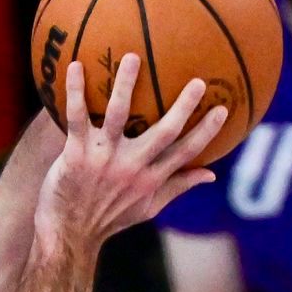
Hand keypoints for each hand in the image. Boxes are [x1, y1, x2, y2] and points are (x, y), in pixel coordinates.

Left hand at [34, 53, 227, 247]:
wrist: (68, 234)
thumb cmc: (109, 218)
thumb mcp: (148, 208)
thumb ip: (178, 187)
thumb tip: (211, 174)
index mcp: (150, 179)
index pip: (186, 153)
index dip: (206, 132)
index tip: (223, 109)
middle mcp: (131, 167)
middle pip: (164, 132)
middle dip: (183, 106)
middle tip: (198, 81)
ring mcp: (103, 158)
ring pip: (119, 115)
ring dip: (125, 84)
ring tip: (132, 57)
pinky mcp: (76, 154)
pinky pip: (76, 117)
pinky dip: (75, 91)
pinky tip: (74, 65)